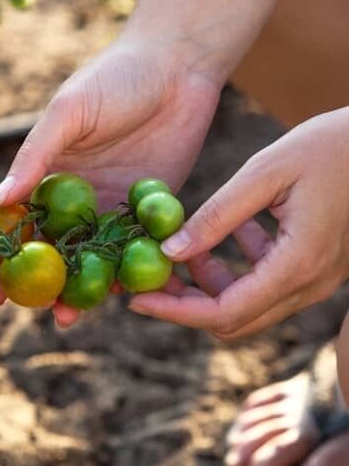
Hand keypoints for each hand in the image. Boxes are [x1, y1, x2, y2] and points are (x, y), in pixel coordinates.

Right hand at [0, 38, 221, 323]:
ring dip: (80, 290)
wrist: (179, 64)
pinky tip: (120, 296)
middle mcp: (74, 199)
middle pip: (51, 252)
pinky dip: (126, 275)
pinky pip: (134, 250)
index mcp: (45, 176)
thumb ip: (34, 158)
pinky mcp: (148, 211)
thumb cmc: (114, 78)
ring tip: (71, 316)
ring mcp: (110, 208)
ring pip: (90, 260)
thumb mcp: (68, 114)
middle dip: (39, 286)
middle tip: (36, 312)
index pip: (14, 225)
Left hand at [131, 107, 348, 338]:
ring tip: (181, 247)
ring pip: (248, 306)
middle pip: (234, 320)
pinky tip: (228, 232)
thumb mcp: (265, 173)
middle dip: (184, 303)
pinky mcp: (317, 268)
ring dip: (208, 285)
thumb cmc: (331, 146)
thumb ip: (216, 216)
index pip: (225, 312)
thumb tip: (168, 252)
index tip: (135, 298)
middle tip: (148, 275)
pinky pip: (265, 286)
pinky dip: (235, 270)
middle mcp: (310, 284)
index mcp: (298, 265)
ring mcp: (318, 280)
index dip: (175, 311)